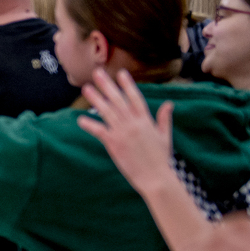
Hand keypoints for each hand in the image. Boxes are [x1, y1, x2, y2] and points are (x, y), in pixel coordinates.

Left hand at [75, 69, 175, 194]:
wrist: (156, 177)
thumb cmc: (161, 159)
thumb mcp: (165, 136)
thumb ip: (164, 119)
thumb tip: (169, 103)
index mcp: (146, 120)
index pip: (135, 98)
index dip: (127, 84)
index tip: (120, 72)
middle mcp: (134, 123)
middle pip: (118, 100)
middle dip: (107, 85)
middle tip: (97, 72)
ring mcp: (123, 133)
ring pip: (107, 112)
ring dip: (96, 99)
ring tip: (86, 88)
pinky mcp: (114, 144)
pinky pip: (99, 131)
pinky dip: (90, 125)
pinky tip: (80, 119)